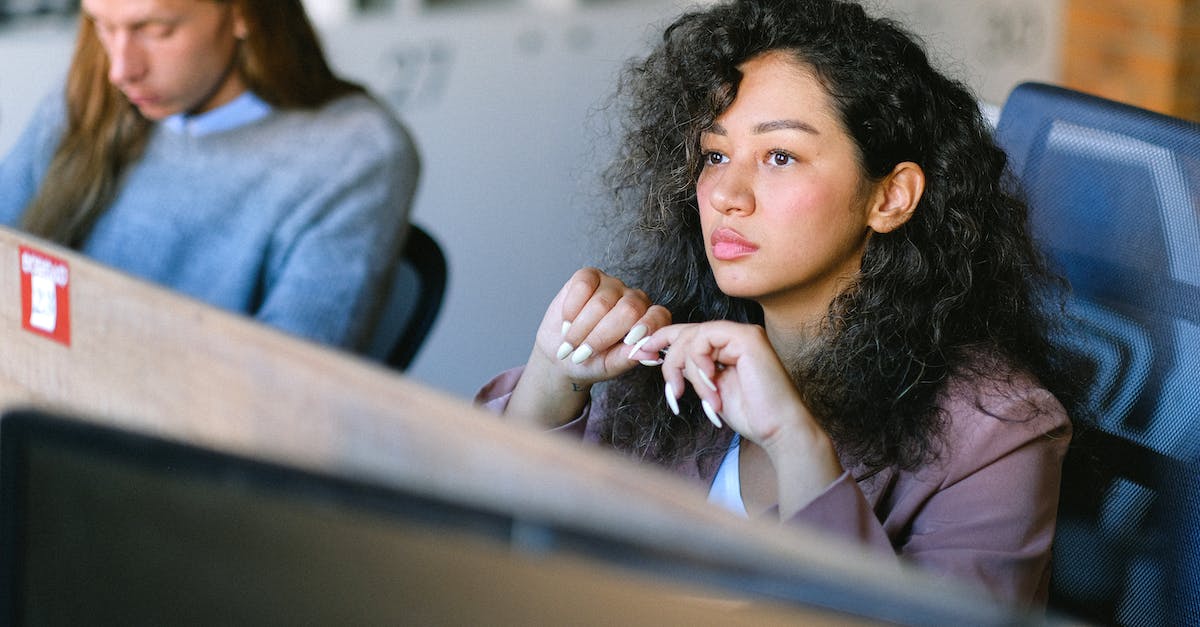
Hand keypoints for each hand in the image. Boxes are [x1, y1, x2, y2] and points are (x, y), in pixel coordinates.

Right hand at [536, 267, 671, 384]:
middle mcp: (634, 300)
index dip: (646, 327)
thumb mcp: (610, 366)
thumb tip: (650, 355)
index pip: (658, 316)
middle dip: (601, 336)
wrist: (562, 352)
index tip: (629, 342)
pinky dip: (571, 308)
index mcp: (648, 321)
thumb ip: (629, 358)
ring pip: (602, 302)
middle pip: (628, 310)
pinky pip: (583, 285)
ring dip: (581, 328)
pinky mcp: (589, 276)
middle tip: (582, 354)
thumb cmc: (591, 361)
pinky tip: (568, 322)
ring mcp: (612, 285)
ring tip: (571, 343)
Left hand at [633, 321, 806, 445]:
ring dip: (685, 369)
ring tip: (693, 395)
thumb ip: (691, 371)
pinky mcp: (746, 337)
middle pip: (684, 333)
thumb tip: (661, 357)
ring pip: (691, 337)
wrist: (778, 429)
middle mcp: (735, 335)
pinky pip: (705, 340)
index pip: (687, 333)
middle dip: (667, 359)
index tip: (639, 354)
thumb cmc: (751, 414)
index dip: (659, 341)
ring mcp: (742, 333)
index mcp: (727, 345)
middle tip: (671, 389)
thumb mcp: (709, 389)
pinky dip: (699, 364)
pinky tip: (709, 385)